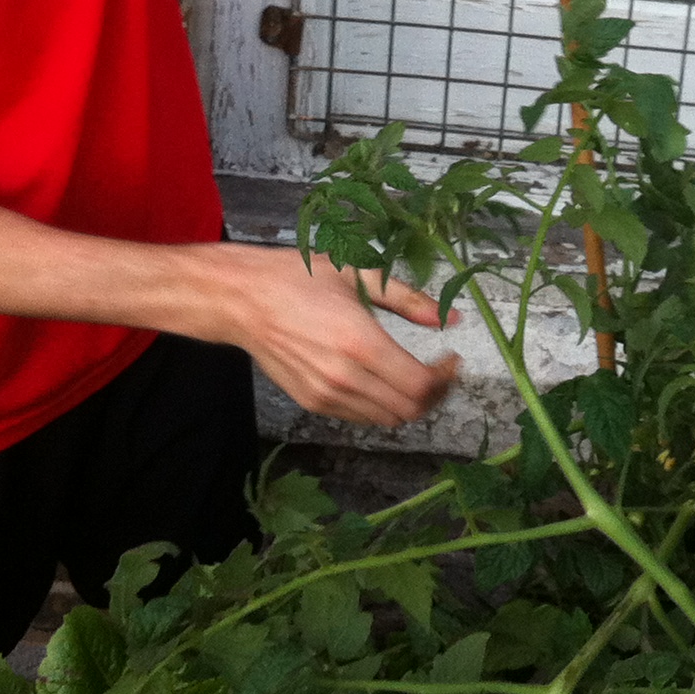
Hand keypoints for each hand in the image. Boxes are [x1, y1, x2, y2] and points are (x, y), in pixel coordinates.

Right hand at [185, 244, 461, 427]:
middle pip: (408, 410)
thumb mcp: (358, 274)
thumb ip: (407, 299)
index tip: (451, 360)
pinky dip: (380, 405)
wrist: (243, 299)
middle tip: (439, 370)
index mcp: (360, 343)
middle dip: (434, 394)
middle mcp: (344, 377)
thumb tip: (449, 318)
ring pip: (386, 419)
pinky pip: (360, 417)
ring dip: (408, 403)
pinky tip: (381, 379)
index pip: (420, 385)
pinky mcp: (311, 402)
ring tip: (414, 375)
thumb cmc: (299, 278)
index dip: (445, 379)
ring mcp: (326, 395)